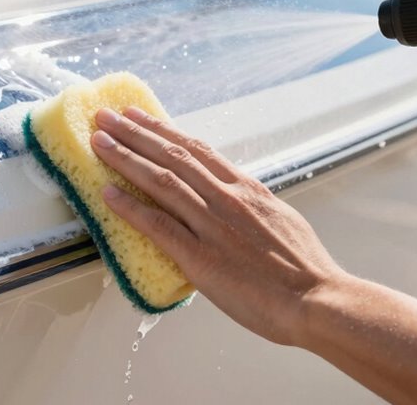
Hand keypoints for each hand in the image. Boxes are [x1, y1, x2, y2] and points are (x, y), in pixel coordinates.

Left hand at [89, 106, 343, 346]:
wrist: (318, 300)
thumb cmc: (305, 270)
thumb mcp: (282, 221)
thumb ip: (253, 207)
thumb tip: (238, 201)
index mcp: (246, 189)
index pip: (197, 150)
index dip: (164, 131)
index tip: (140, 116)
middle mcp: (226, 198)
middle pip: (172, 155)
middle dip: (134, 133)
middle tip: (106, 116)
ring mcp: (212, 225)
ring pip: (160, 181)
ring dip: (124, 158)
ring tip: (98, 141)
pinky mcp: (200, 256)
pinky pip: (158, 225)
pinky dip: (130, 206)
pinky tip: (107, 193)